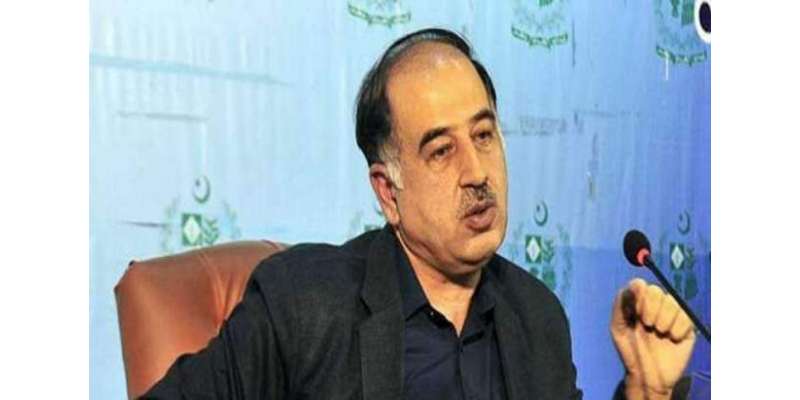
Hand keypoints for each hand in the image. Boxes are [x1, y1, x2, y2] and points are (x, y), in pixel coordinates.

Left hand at [610, 278, 695, 399]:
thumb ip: (622, 303)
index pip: (640, 285)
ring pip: (672, 302)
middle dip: (650, 307)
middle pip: (656, 291)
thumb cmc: (631, 351)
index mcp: (636, 304)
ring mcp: (671, 315)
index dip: (639, 295)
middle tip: (647, 325)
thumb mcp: (618, 327)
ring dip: (664, 318)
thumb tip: (637, 283)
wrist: (647, 376)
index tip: (636, 312)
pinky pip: (686, 316)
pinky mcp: (686, 326)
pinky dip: (678, 328)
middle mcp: (654, 306)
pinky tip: (672, 339)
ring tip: (659, 333)